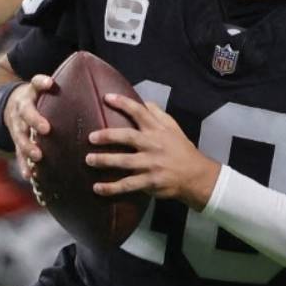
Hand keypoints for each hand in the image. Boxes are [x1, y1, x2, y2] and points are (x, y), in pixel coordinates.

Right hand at [6, 75, 54, 189]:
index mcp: (29, 94)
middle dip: (35, 121)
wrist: (8, 106)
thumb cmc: (35, 98)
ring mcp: (16, 127)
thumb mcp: (40, 87)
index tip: (50, 83)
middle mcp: (21, 110)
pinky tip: (29, 175)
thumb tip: (86, 80)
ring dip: (28, 147)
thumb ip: (54, 86)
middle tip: (46, 129)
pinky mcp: (16, 142)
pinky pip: (18, 154)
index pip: (35, 84)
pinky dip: (23, 165)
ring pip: (20, 137)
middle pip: (26, 114)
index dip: (41, 83)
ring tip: (37, 156)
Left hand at [87, 93, 220, 209]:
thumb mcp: (174, 128)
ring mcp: (151, 164)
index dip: (123, 103)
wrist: (196, 176)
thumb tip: (144, 102)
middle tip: (91, 137)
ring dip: (105, 161)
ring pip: (124, 162)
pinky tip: (97, 188)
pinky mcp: (150, 182)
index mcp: (157, 130)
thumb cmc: (182, 150)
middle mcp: (153, 145)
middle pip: (128, 137)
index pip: (140, 112)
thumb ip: (158, 114)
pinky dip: (111, 188)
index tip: (107, 97)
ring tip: (89, 160)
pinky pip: (127, 185)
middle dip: (108, 136)